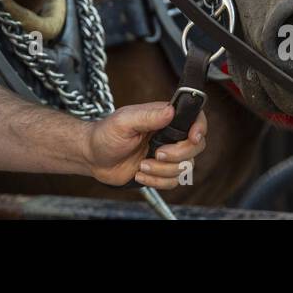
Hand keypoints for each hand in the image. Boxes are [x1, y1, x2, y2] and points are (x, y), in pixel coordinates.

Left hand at [83, 102, 206, 189]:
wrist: (93, 157)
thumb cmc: (105, 134)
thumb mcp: (124, 121)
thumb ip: (148, 116)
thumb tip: (170, 111)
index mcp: (163, 117)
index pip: (194, 118)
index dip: (199, 128)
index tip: (193, 137)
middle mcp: (168, 135)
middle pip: (195, 147)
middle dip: (177, 155)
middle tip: (155, 154)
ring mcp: (166, 154)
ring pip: (184, 167)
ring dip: (162, 171)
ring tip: (141, 165)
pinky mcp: (160, 172)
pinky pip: (173, 182)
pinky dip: (156, 181)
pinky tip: (140, 174)